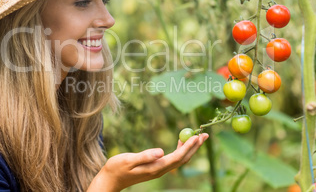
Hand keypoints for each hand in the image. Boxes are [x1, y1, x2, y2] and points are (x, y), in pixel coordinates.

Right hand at [87, 133, 208, 191]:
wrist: (111, 179)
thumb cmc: (117, 168)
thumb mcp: (128, 160)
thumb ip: (144, 156)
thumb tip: (161, 151)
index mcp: (155, 168)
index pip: (177, 157)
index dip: (189, 147)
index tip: (197, 137)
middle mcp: (159, 170)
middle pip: (182, 159)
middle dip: (195, 147)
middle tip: (204, 135)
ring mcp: (158, 170)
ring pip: (179, 160)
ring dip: (189, 149)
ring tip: (197, 137)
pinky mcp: (155, 168)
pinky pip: (173, 159)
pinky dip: (180, 150)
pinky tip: (181, 143)